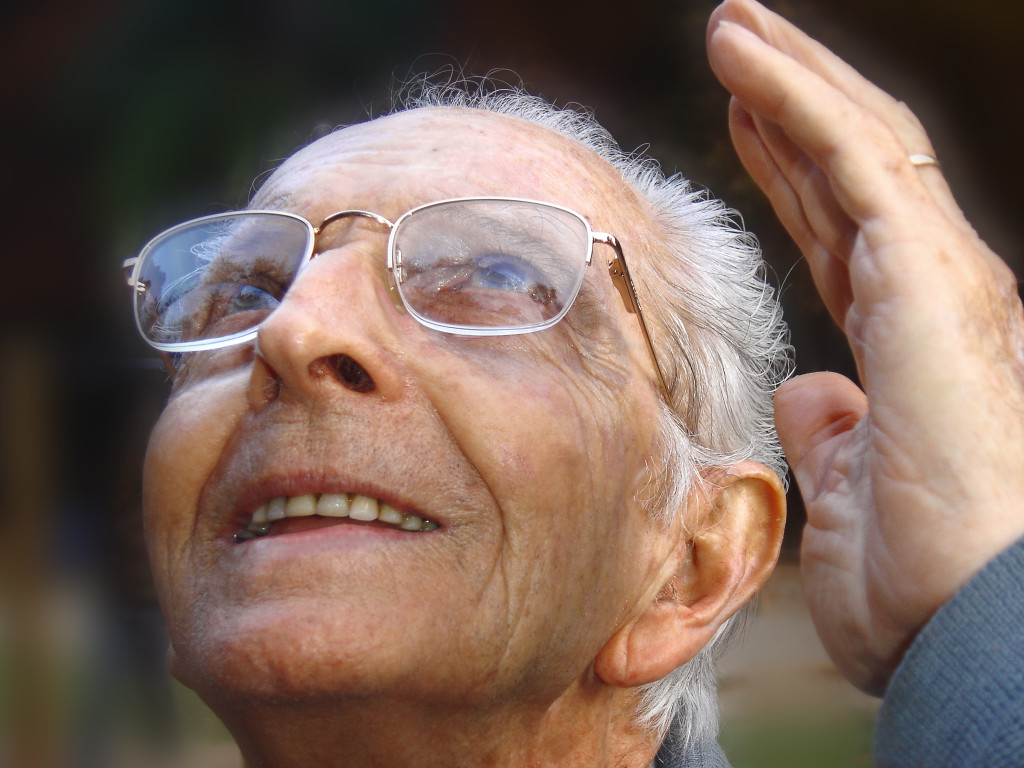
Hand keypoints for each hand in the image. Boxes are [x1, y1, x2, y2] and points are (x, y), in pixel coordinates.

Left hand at [706, 0, 1023, 693]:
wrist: (969, 624)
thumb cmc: (918, 581)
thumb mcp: (849, 489)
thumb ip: (831, 429)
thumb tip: (809, 391)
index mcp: (907, 339)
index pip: (840, 229)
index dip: (788, 170)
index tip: (738, 124)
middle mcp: (932, 294)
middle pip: (852, 170)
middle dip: (790, 103)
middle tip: (734, 48)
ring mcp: (939, 279)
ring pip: (858, 144)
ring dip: (789, 78)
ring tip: (730, 27)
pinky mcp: (927, 276)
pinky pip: (851, 160)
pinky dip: (795, 99)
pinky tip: (742, 58)